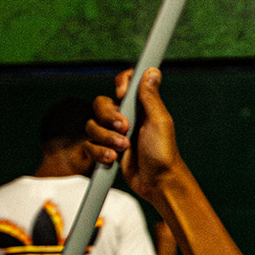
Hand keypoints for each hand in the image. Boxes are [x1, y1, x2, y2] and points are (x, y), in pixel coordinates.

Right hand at [87, 68, 188, 207]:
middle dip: (108, 116)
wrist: (158, 182)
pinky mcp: (106, 150)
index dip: (120, 84)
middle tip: (125, 128)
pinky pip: (90, 144)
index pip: (124, 83)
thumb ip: (151, 97)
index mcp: (140, 106)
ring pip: (92, 125)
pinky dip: (99, 152)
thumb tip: (152, 71)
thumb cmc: (164, 153)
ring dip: (105, 137)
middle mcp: (126, 117)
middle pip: (101, 104)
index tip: (123, 93)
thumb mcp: (159, 122)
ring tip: (123, 147)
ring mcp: (114, 134)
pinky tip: (113, 159)